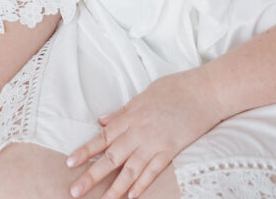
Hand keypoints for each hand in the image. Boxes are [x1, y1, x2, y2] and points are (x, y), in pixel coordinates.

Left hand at [66, 67, 222, 198]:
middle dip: (92, 175)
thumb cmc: (177, 87)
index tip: (70, 163)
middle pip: (111, 157)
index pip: (103, 136)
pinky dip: (142, 183)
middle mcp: (139, 130)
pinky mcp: (171, 150)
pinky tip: (132, 197)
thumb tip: (103, 120)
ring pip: (130, 169)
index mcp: (131, 115)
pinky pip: (154, 170)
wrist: (206, 90)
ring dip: (114, 188)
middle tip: (75, 191)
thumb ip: (123, 110)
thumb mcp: (146, 93)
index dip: (86, 150)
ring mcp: (155, 142)